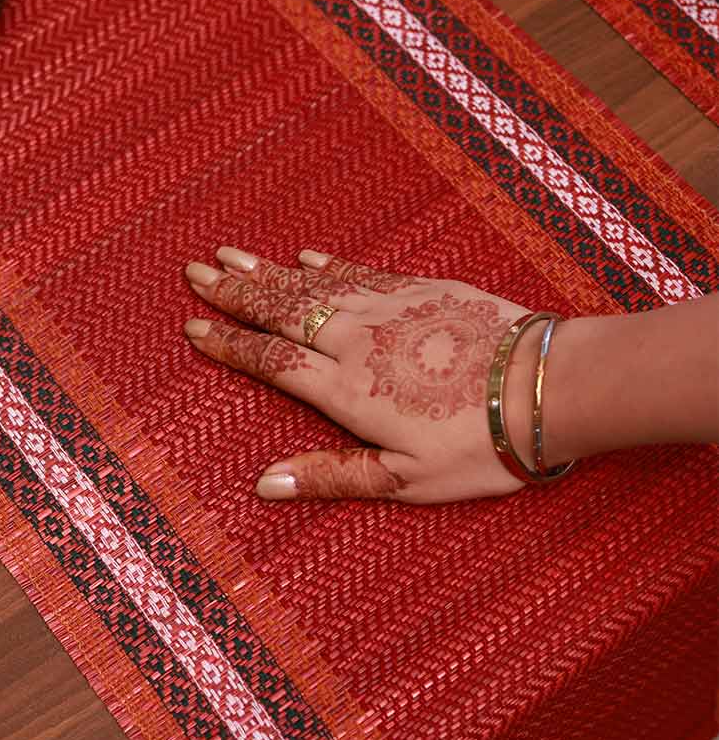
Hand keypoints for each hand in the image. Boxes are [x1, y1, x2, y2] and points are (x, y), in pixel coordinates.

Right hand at [184, 247, 533, 502]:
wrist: (546, 387)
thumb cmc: (479, 446)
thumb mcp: (404, 481)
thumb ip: (331, 475)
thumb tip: (263, 484)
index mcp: (347, 390)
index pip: (271, 360)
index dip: (230, 343)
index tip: (194, 325)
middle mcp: (357, 340)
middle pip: (282, 310)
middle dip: (235, 291)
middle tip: (196, 270)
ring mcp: (389, 307)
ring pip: (314, 284)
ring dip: (270, 270)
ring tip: (233, 254)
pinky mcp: (423, 288)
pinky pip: (361, 271)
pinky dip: (329, 263)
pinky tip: (309, 255)